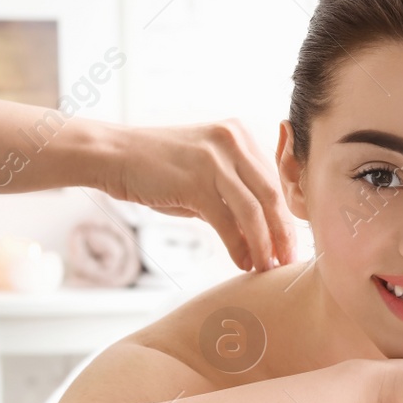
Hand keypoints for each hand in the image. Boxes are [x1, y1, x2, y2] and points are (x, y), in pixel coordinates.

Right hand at [108, 120, 297, 272]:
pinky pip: (226, 221)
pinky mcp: (196, 181)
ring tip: (267, 267)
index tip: (289, 240)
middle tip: (289, 260)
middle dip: (283, 231)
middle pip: (271, 193)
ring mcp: (214, 160)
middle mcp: (232, 141)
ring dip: (264, 244)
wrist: (112, 155)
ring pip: (253, 210)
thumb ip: (230, 198)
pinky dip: (238, 246)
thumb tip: (256, 236)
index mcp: (238, 135)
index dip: (284, 213)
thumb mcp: (201, 175)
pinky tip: (242, 263)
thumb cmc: (155, 169)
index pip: (272, 179)